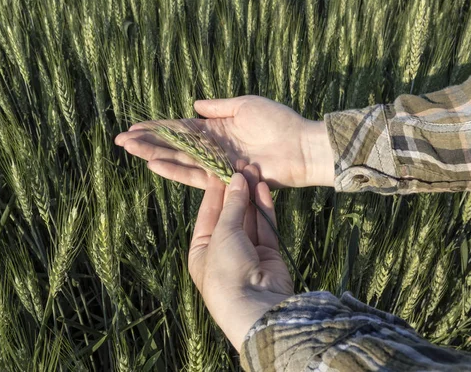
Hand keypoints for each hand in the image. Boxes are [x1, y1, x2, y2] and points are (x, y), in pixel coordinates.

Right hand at [115, 96, 333, 188]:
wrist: (299, 146)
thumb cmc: (277, 121)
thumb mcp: (245, 105)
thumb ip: (218, 107)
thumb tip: (194, 104)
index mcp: (215, 129)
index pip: (179, 129)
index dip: (156, 128)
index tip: (133, 127)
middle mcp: (212, 148)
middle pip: (173, 145)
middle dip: (147, 143)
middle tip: (120, 141)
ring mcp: (216, 163)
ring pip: (178, 160)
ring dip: (154, 155)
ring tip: (130, 150)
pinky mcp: (223, 177)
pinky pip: (194, 174)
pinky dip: (175, 170)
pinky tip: (155, 164)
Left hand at [190, 166, 293, 350]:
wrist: (254, 306)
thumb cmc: (225, 270)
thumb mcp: (222, 234)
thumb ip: (232, 205)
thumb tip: (236, 179)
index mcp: (202, 250)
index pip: (208, 214)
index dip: (215, 191)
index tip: (221, 168)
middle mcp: (224, 252)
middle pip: (230, 215)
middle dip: (236, 190)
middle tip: (242, 165)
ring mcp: (247, 254)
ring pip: (249, 219)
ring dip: (251, 195)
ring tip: (255, 170)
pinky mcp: (268, 256)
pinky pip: (265, 228)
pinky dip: (264, 208)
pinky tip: (264, 187)